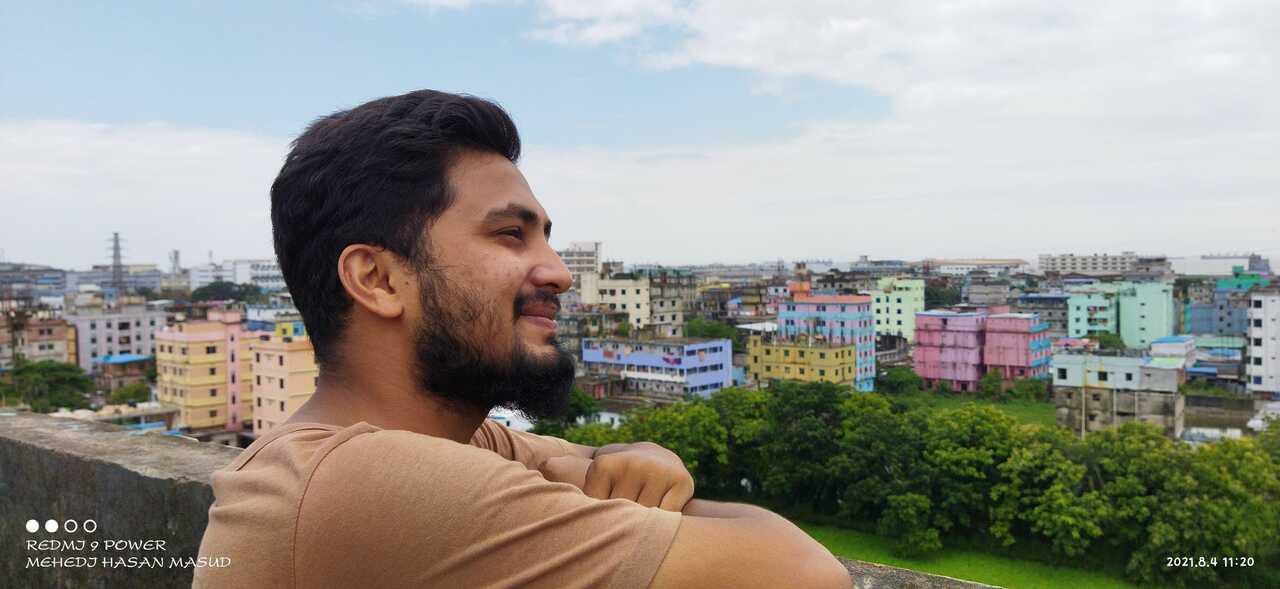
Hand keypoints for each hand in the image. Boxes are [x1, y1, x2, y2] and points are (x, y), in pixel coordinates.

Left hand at [539, 443, 694, 511]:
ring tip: (643, 503)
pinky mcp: (682, 481)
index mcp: (604, 464)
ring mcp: (658, 472)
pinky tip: (660, 504)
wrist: (657, 457)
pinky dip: (664, 516)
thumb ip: (563, 472)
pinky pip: (668, 515)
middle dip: (624, 517)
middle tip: (628, 504)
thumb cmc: (618, 475)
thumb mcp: (593, 474)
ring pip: (646, 518)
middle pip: (622, 515)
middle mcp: (632, 464)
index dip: (604, 514)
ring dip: (645, 519)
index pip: (597, 511)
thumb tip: (545, 466)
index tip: (609, 501)